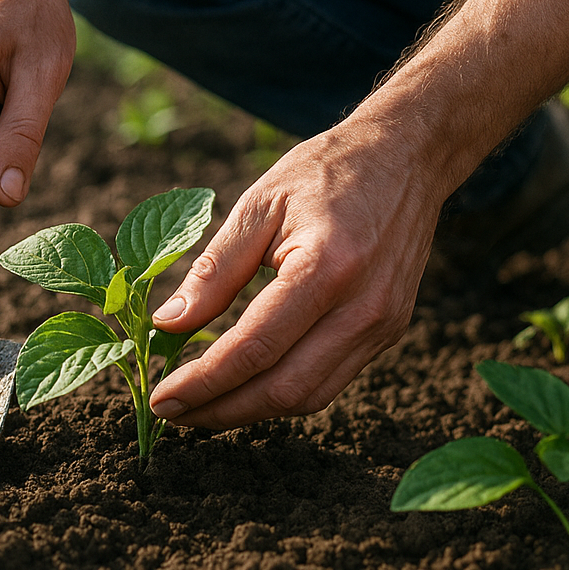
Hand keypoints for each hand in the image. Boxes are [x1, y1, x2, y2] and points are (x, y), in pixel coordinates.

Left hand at [148, 109, 448, 427]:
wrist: (407, 156)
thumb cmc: (327, 170)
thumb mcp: (260, 204)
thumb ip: (215, 270)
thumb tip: (168, 324)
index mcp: (327, 267)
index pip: (255, 348)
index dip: (204, 382)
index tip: (161, 398)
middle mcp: (363, 306)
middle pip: (284, 388)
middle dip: (223, 411)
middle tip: (172, 413)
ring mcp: (383, 323)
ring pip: (311, 396)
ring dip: (252, 411)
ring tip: (204, 406)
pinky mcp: (389, 330)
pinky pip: (332, 379)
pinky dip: (285, 391)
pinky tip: (248, 383)